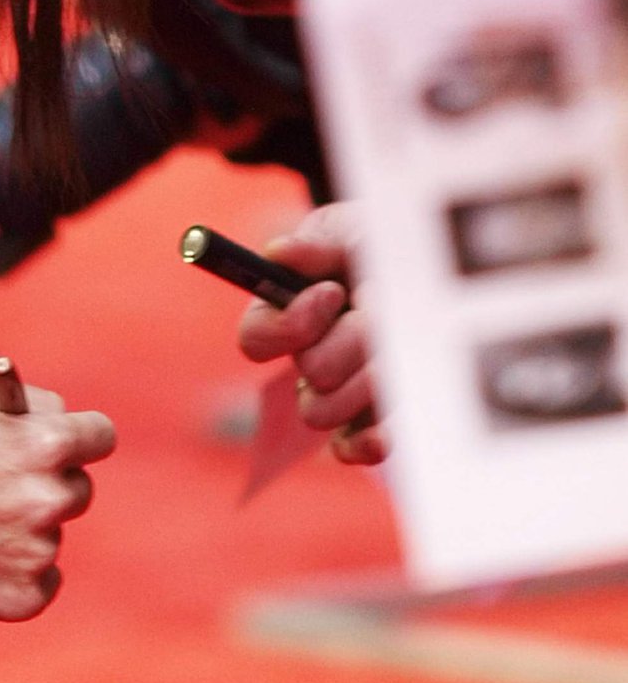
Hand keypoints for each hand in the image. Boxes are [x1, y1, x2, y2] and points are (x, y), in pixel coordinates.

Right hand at [0, 369, 115, 619]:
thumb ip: (28, 399)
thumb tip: (62, 415)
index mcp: (48, 443)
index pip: (102, 435)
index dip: (84, 436)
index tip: (75, 444)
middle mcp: (51, 499)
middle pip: (79, 489)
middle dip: (50, 483)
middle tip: (3, 485)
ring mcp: (39, 554)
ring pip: (51, 536)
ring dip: (26, 529)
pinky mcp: (23, 600)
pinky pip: (42, 580)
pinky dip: (16, 571)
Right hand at [235, 202, 385, 465]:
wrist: (427, 274)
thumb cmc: (378, 248)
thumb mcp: (348, 231)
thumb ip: (315, 243)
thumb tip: (277, 253)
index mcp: (285, 314)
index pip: (256, 339)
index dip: (293, 321)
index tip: (332, 292)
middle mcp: (305, 359)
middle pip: (309, 372)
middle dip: (351, 338)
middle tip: (380, 312)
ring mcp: (338, 396)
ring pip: (327, 410)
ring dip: (370, 376)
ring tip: (397, 345)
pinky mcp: (369, 425)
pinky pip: (351, 450)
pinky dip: (365, 442)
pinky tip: (383, 431)